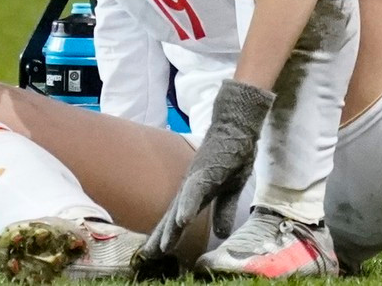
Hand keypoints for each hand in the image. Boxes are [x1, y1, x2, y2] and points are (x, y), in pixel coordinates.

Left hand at [136, 78, 274, 267]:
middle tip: (144, 257)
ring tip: (159, 248)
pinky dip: (188, 206)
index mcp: (195, 192)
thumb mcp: (232, 189)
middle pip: (171, 217)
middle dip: (159, 238)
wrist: (237, 124)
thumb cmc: (233, 153)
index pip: (176, 219)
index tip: (152, 254)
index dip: (165, 236)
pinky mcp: (207, 170)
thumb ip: (224, 210)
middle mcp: (190, 186)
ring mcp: (196, 178)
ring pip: (179, 207)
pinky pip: (196, 191)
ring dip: (169, 228)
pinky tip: (182, 220)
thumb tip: (221, 234)